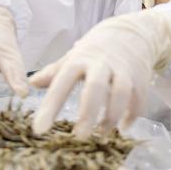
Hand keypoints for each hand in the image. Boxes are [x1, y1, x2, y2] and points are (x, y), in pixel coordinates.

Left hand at [29, 10, 170, 136]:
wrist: (131, 32)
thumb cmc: (95, 50)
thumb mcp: (73, 57)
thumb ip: (54, 71)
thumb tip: (30, 84)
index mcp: (79, 60)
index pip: (62, 83)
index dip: (50, 106)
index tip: (39, 130)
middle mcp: (102, 64)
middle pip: (95, 87)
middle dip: (88, 112)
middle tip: (79, 137)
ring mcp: (124, 70)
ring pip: (121, 93)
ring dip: (112, 116)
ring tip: (102, 135)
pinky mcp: (140, 78)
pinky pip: (138, 99)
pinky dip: (132, 115)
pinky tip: (123, 128)